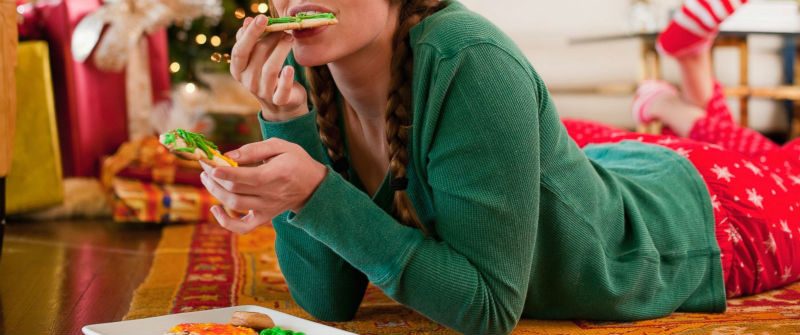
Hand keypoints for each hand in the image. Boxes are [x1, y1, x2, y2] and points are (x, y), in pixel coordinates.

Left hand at [199, 138, 327, 233]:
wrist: (313, 186)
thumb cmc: (295, 161)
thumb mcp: (280, 146)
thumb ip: (254, 149)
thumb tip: (228, 155)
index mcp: (277, 174)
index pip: (246, 177)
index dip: (224, 172)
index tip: (208, 162)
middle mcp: (271, 194)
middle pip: (235, 190)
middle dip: (214, 177)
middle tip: (204, 165)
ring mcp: (267, 209)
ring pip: (234, 205)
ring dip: (215, 192)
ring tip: (206, 178)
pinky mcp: (264, 218)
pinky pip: (242, 227)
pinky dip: (225, 222)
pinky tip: (215, 209)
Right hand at [231, 15, 308, 120]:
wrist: (281, 105)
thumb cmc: (267, 74)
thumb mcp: (256, 58)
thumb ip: (251, 41)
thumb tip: (247, 21)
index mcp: (238, 70)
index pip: (240, 50)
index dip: (250, 34)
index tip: (262, 18)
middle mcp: (248, 82)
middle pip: (257, 56)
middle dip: (271, 38)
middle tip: (283, 27)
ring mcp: (263, 93)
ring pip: (270, 69)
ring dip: (281, 50)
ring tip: (290, 38)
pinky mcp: (279, 100)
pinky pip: (282, 90)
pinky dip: (286, 79)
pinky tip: (290, 68)